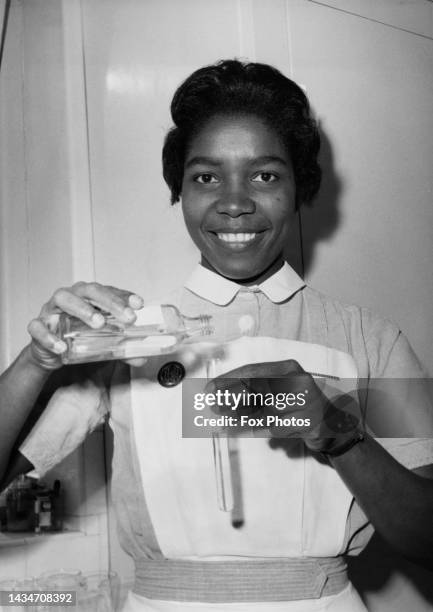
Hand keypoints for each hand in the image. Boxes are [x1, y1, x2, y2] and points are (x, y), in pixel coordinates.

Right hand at [27, 282, 143, 370]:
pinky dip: (49, 337)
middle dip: (109, 301)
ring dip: (82, 309)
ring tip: (99, 323)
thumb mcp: (103, 343)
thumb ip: (123, 350)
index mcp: (88, 297)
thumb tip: (142, 358)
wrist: (51, 352)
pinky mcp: (38, 326)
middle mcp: (71, 296)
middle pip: (89, 290)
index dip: (124, 296)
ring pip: (63, 299)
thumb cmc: (78, 338)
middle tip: (126, 317)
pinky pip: (39, 327)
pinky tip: (62, 347)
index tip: (139, 304)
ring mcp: (52, 309)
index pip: (108, 291)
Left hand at [206, 359, 360, 453]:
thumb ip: (250, 394)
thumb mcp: (273, 394)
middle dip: (231, 399)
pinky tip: (256, 433)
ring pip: (265, 412)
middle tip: (213, 408)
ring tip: (228, 424)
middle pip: (256, 389)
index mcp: (288, 368)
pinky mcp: (311, 421)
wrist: (330, 425)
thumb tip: (218, 398)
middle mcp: (299, 380)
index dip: (229, 380)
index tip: (210, 389)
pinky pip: (278, 427)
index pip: (253, 370)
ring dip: (244, 420)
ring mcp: (308, 400)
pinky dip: (264, 431)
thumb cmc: (295, 407)